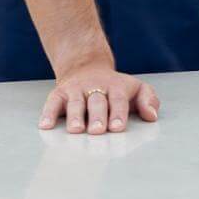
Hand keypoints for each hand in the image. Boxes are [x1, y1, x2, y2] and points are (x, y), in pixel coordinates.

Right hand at [41, 63, 158, 134]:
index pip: (118, 100)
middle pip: (97, 102)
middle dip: (97, 116)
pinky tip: (46, 125)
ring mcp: (76, 90)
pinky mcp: (59, 93)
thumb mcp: (136, 88)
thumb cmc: (115, 88)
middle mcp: (95, 87)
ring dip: (75, 116)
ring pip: (76, 102)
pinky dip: (48, 113)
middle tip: (98, 130)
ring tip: (76, 130)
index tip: (117, 127)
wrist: (86, 68)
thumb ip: (148, 100)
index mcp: (116, 87)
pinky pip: (53, 102)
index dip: (118, 113)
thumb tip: (152, 116)